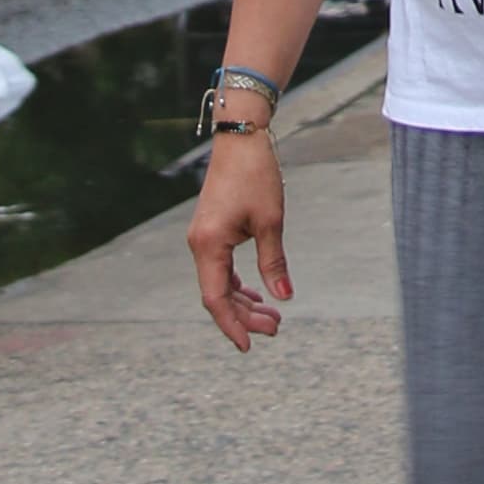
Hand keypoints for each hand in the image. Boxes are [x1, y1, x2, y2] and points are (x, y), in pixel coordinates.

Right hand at [189, 134, 290, 351]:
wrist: (241, 138)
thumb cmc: (256, 175)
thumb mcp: (271, 222)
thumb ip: (274, 263)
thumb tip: (284, 299)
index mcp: (208, 245)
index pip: (216, 299)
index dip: (232, 325)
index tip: (251, 345)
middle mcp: (200, 245)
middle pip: (218, 295)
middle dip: (245, 316)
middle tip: (276, 329)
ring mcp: (204, 239)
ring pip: (220, 283)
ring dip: (243, 301)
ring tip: (272, 317)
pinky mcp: (211, 231)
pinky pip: (221, 268)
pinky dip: (238, 284)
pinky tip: (256, 294)